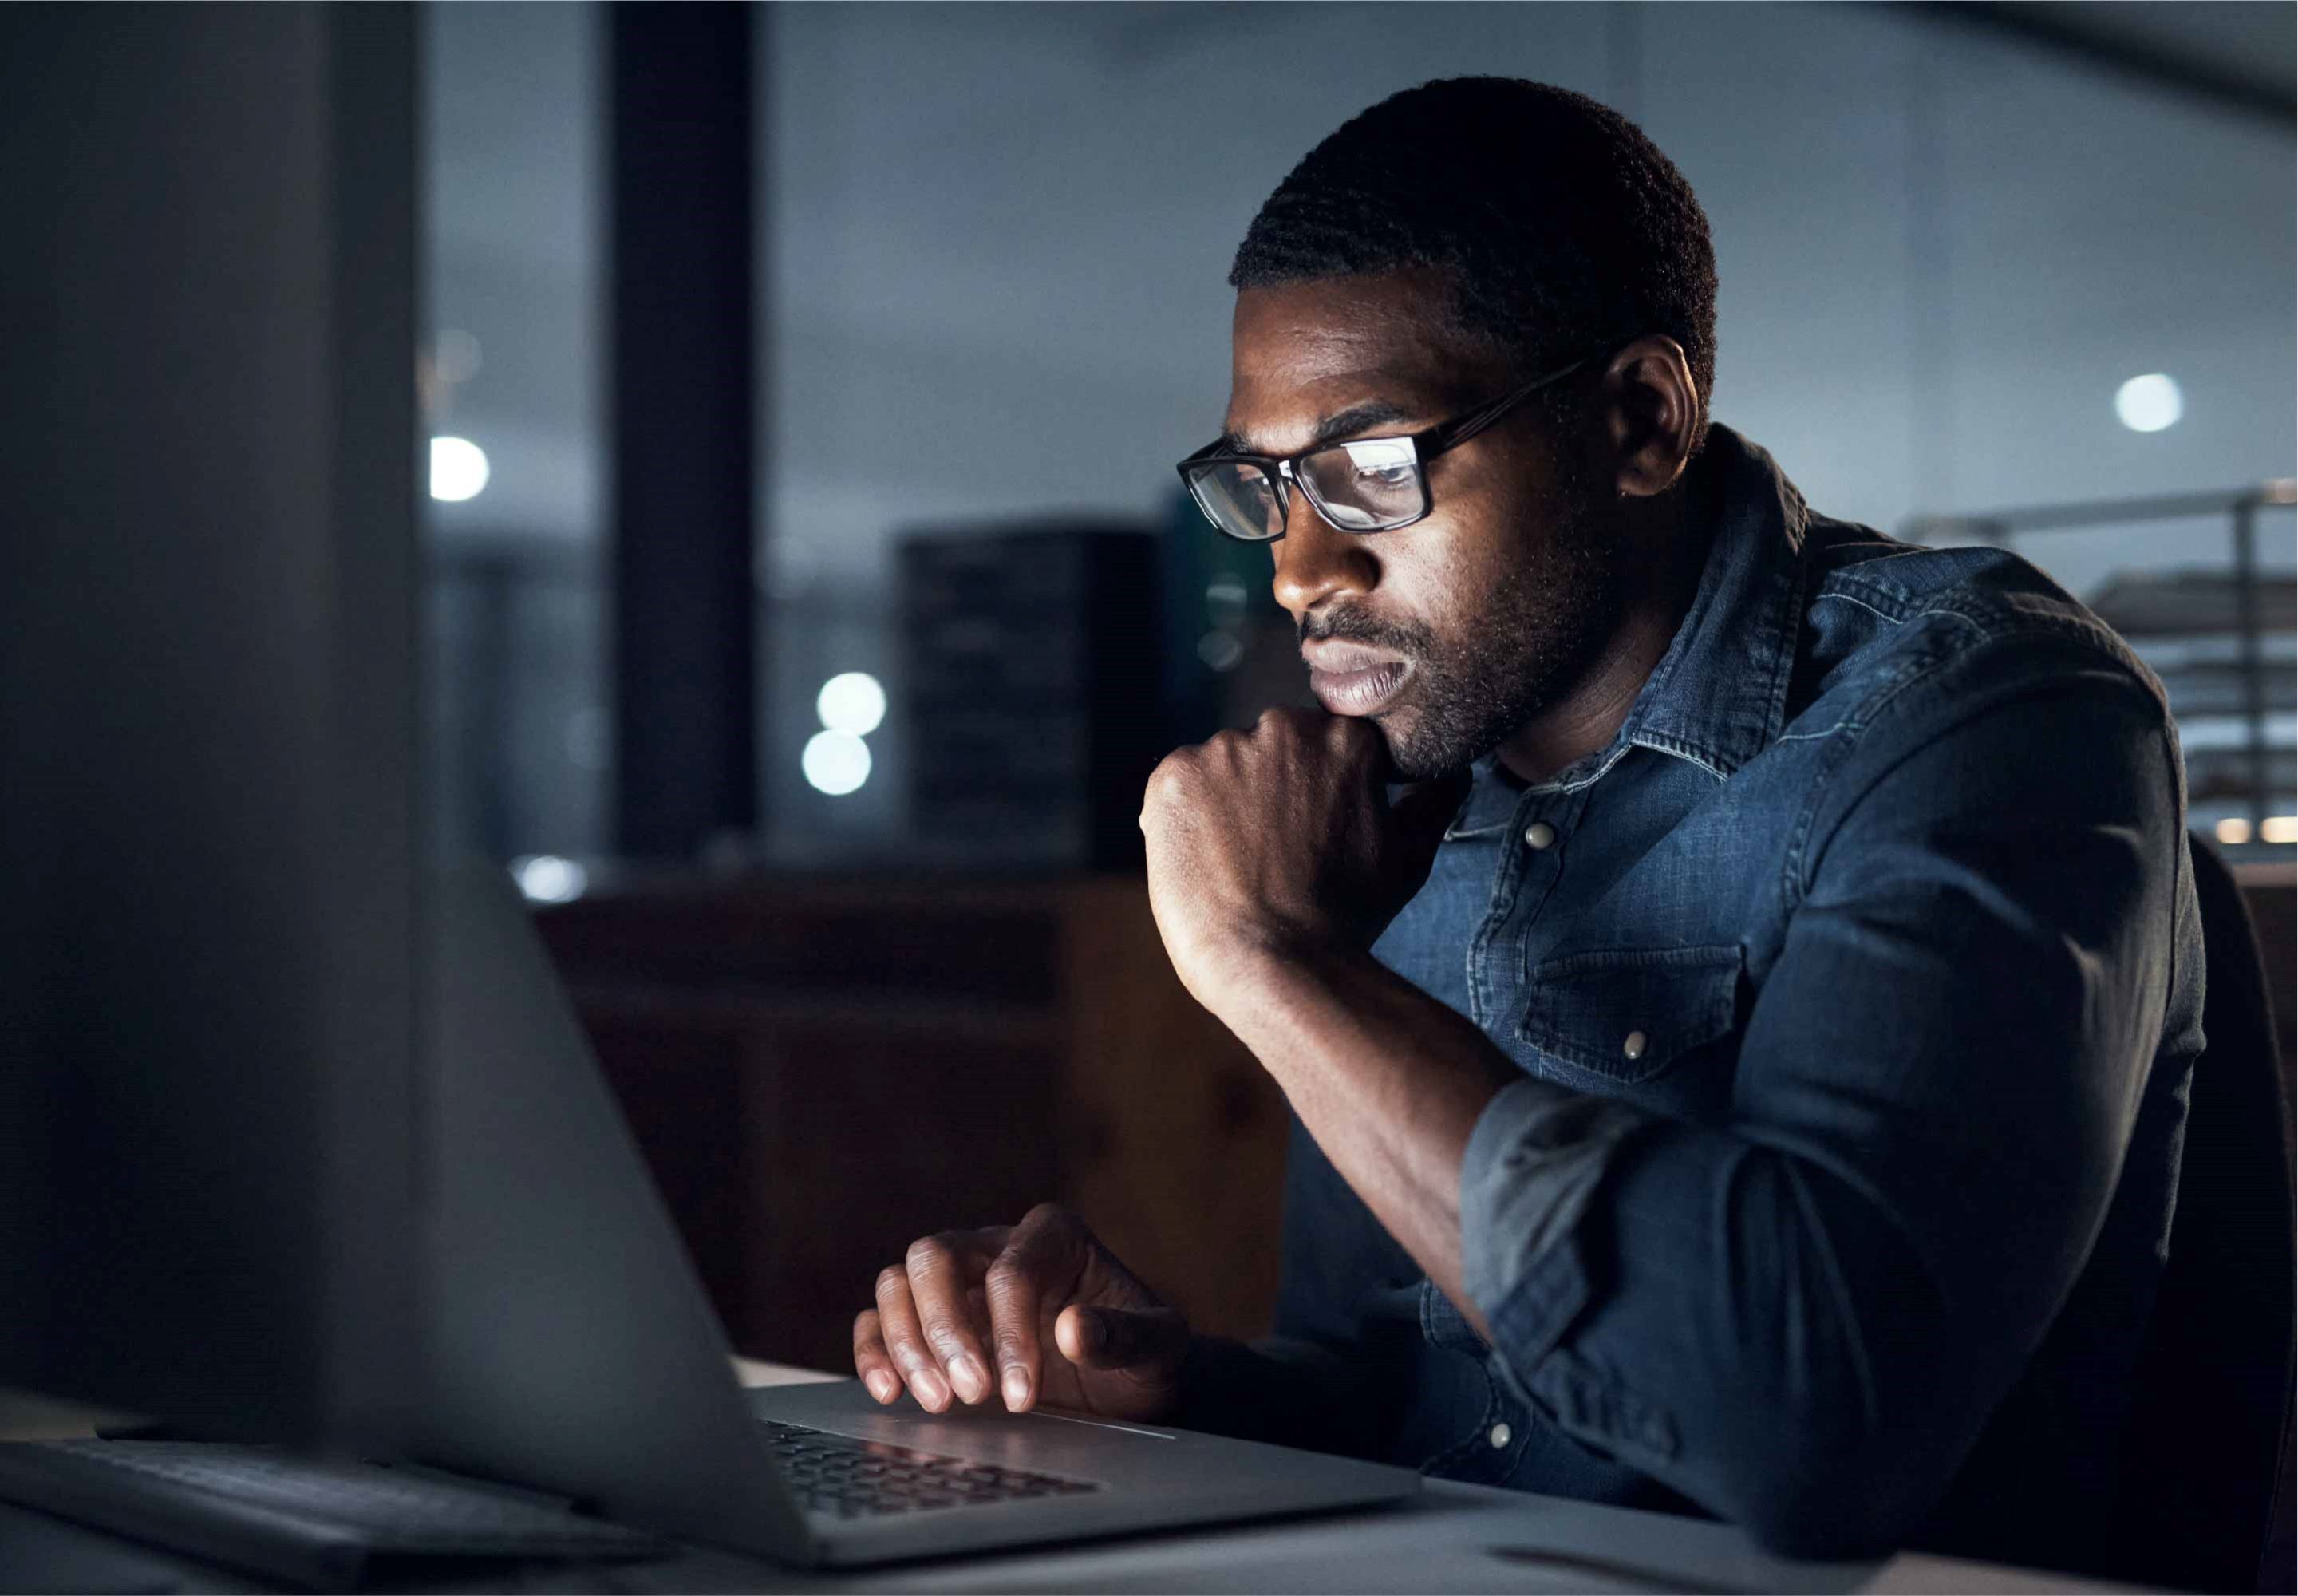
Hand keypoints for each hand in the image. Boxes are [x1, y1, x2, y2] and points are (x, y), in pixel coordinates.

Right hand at [851, 1202, 1186, 1422]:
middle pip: (936, 1256)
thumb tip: (1075, 1328)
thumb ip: (1125, 1336)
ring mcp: (959, 1281)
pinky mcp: (932, 1322)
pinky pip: (882, 1319)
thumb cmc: (1143, 1357)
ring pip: (900, 1282)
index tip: (1021, 1394)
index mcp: (1054, 1236)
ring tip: (938, 1403)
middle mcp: (997, 1245)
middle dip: (945, 1327)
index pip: (1011, 1268)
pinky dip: (876, 1350)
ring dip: (908, 1342)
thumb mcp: (1157, 1349)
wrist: (1126, 1387)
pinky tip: (889, 1392)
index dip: (1009, 1331)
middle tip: (970, 1394)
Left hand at [1139, 708, 1468, 1008]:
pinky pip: (1176, 786)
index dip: (1318, 792)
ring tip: (1239, 863)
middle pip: (1272, 749)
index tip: (1314, 832)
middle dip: (1273, 789)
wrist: (1275, 966)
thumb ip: (1431, 805)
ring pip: (1222, 766)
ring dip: (1227, 802)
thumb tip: (1456, 777)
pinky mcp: (1172, 776)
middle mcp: (1283, 728)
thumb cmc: (1346, 918)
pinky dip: (1183, 816)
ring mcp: (1223, 749)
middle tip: (1276, 852)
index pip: (1325, 745)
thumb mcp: (1408, 858)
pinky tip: (1205, 860)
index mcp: (1345, 737)